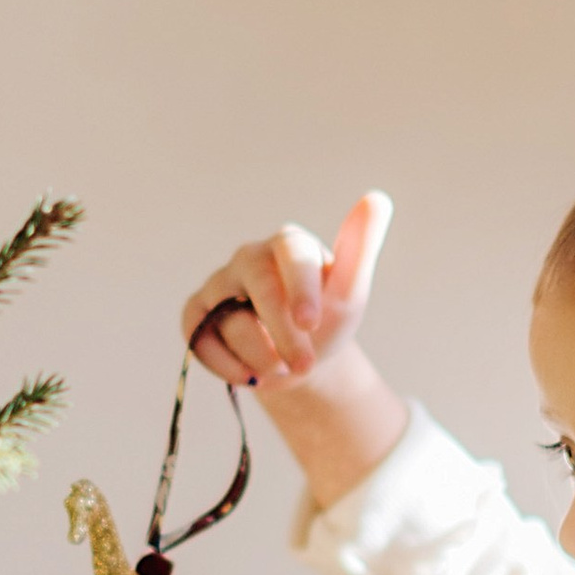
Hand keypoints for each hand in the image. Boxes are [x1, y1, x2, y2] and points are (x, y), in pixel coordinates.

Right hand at [187, 192, 390, 391]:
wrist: (298, 359)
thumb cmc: (326, 318)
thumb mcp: (350, 291)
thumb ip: (361, 247)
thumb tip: (378, 198)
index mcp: (288, 244)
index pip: (291, 254)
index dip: (300, 288)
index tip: (311, 323)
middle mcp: (249, 258)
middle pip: (260, 286)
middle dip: (283, 332)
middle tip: (304, 365)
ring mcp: (219, 285)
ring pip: (230, 321)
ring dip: (261, 357)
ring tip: (281, 369)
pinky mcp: (196, 315)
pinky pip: (199, 338)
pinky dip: (225, 365)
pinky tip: (247, 376)